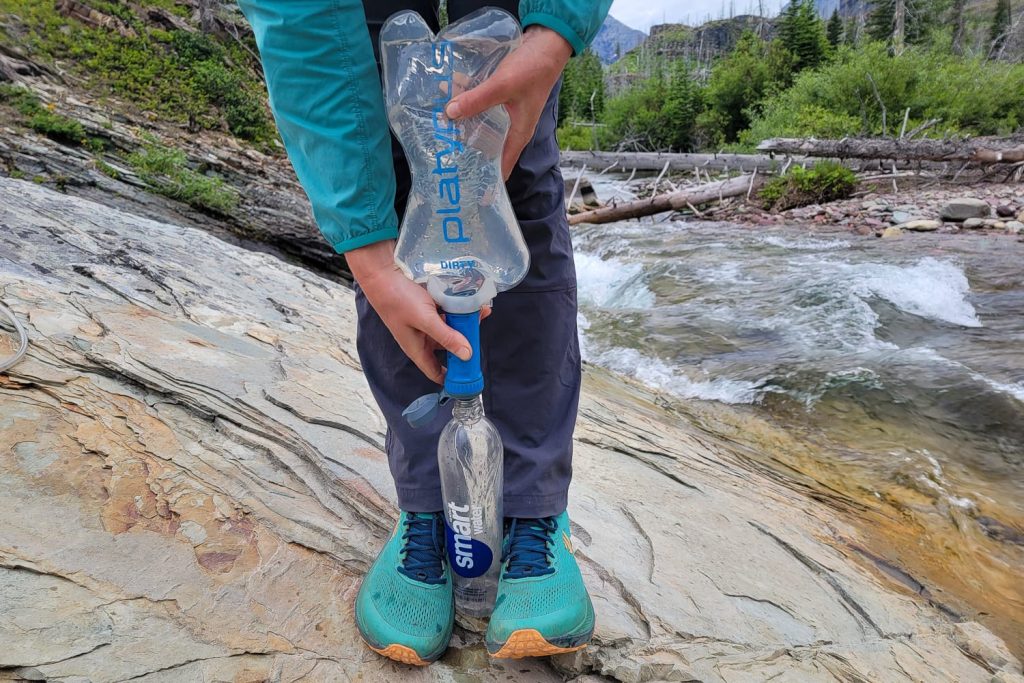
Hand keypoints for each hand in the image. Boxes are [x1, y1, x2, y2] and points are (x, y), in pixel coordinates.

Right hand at [347, 240, 489, 383]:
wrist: (383, 275)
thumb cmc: (398, 300)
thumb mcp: (425, 320)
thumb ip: (446, 337)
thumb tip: (467, 355)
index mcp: (417, 349)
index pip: (435, 372)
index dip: (451, 378)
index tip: (470, 376)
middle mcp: (422, 339)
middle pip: (447, 349)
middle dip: (464, 344)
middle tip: (480, 334)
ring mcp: (425, 324)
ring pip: (449, 329)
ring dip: (464, 323)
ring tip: (480, 313)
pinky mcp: (428, 310)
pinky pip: (446, 315)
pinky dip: (457, 311)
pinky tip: (468, 303)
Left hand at [445, 25, 571, 178]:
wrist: (547, 44)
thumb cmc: (533, 70)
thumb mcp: (503, 86)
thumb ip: (477, 99)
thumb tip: (449, 113)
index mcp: (518, 134)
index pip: (502, 166)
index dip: (489, 182)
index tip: (472, 195)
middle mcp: (511, 127)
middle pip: (486, 147)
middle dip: (467, 153)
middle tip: (443, 161)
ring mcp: (505, 111)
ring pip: (479, 124)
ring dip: (461, 125)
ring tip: (437, 131)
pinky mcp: (499, 96)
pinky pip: (478, 104)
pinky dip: (465, 102)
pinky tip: (446, 98)